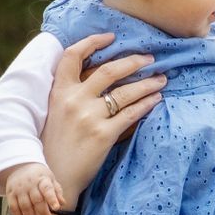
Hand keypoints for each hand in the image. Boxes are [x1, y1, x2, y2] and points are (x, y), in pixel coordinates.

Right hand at [3, 163, 64, 214]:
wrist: (20, 166)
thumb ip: (57, 191)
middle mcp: (29, 183)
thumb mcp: (50, 179)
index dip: (52, 199)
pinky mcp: (10, 193)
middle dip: (43, 213)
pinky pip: (13, 207)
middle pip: (37, 200)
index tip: (56, 208)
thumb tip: (62, 204)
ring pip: (25, 206)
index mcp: (42, 179)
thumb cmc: (40, 176)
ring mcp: (19, 188)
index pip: (47, 189)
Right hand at [41, 33, 165, 197]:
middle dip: (133, 61)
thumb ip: (72, 94)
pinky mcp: (103, 135)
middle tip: (150, 59)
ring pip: (125, 91)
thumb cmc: (55, 145)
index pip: (72, 55)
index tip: (112, 37)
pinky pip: (131, 114)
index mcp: (58, 92)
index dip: (92, 42)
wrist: (53, 177)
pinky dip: (146, 104)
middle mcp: (73, 100)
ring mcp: (88, 117)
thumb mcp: (55, 113)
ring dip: (147, 83)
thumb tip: (99, 76)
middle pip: (108, 70)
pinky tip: (156, 100)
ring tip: (161, 79)